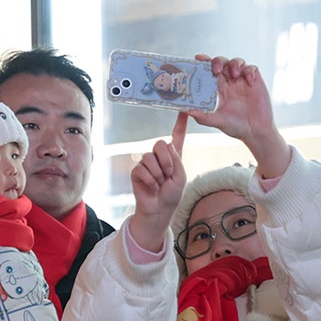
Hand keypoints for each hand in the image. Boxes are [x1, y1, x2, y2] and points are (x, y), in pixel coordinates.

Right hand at [128, 113, 188, 251]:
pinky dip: (149, 180)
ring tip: (159, 184)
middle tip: (168, 175)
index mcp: (174, 156)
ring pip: (150, 157)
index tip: (183, 110)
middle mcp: (159, 157)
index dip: (180, 123)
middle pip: (160, 144)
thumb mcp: (181, 176)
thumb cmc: (172, 195)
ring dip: (158, 173)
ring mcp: (147, 163)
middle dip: (166, 161)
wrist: (159, 210)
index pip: (176, 136)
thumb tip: (165, 145)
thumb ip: (176, 159)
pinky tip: (151, 187)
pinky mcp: (137, 171)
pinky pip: (142, 169)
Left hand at [188, 55, 289, 178]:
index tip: (197, 58)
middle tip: (216, 70)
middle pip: (221, 62)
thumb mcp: (216, 121)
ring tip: (234, 74)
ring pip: (236, 61)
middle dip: (217, 61)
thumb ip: (202, 115)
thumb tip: (185, 110)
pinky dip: (249, 71)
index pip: (208, 70)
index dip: (203, 62)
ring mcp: (241, 80)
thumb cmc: (235, 126)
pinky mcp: (254, 81)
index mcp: (217, 88)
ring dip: (234, 64)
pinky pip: (251, 68)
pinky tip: (249, 81)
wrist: (255, 131)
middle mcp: (228, 82)